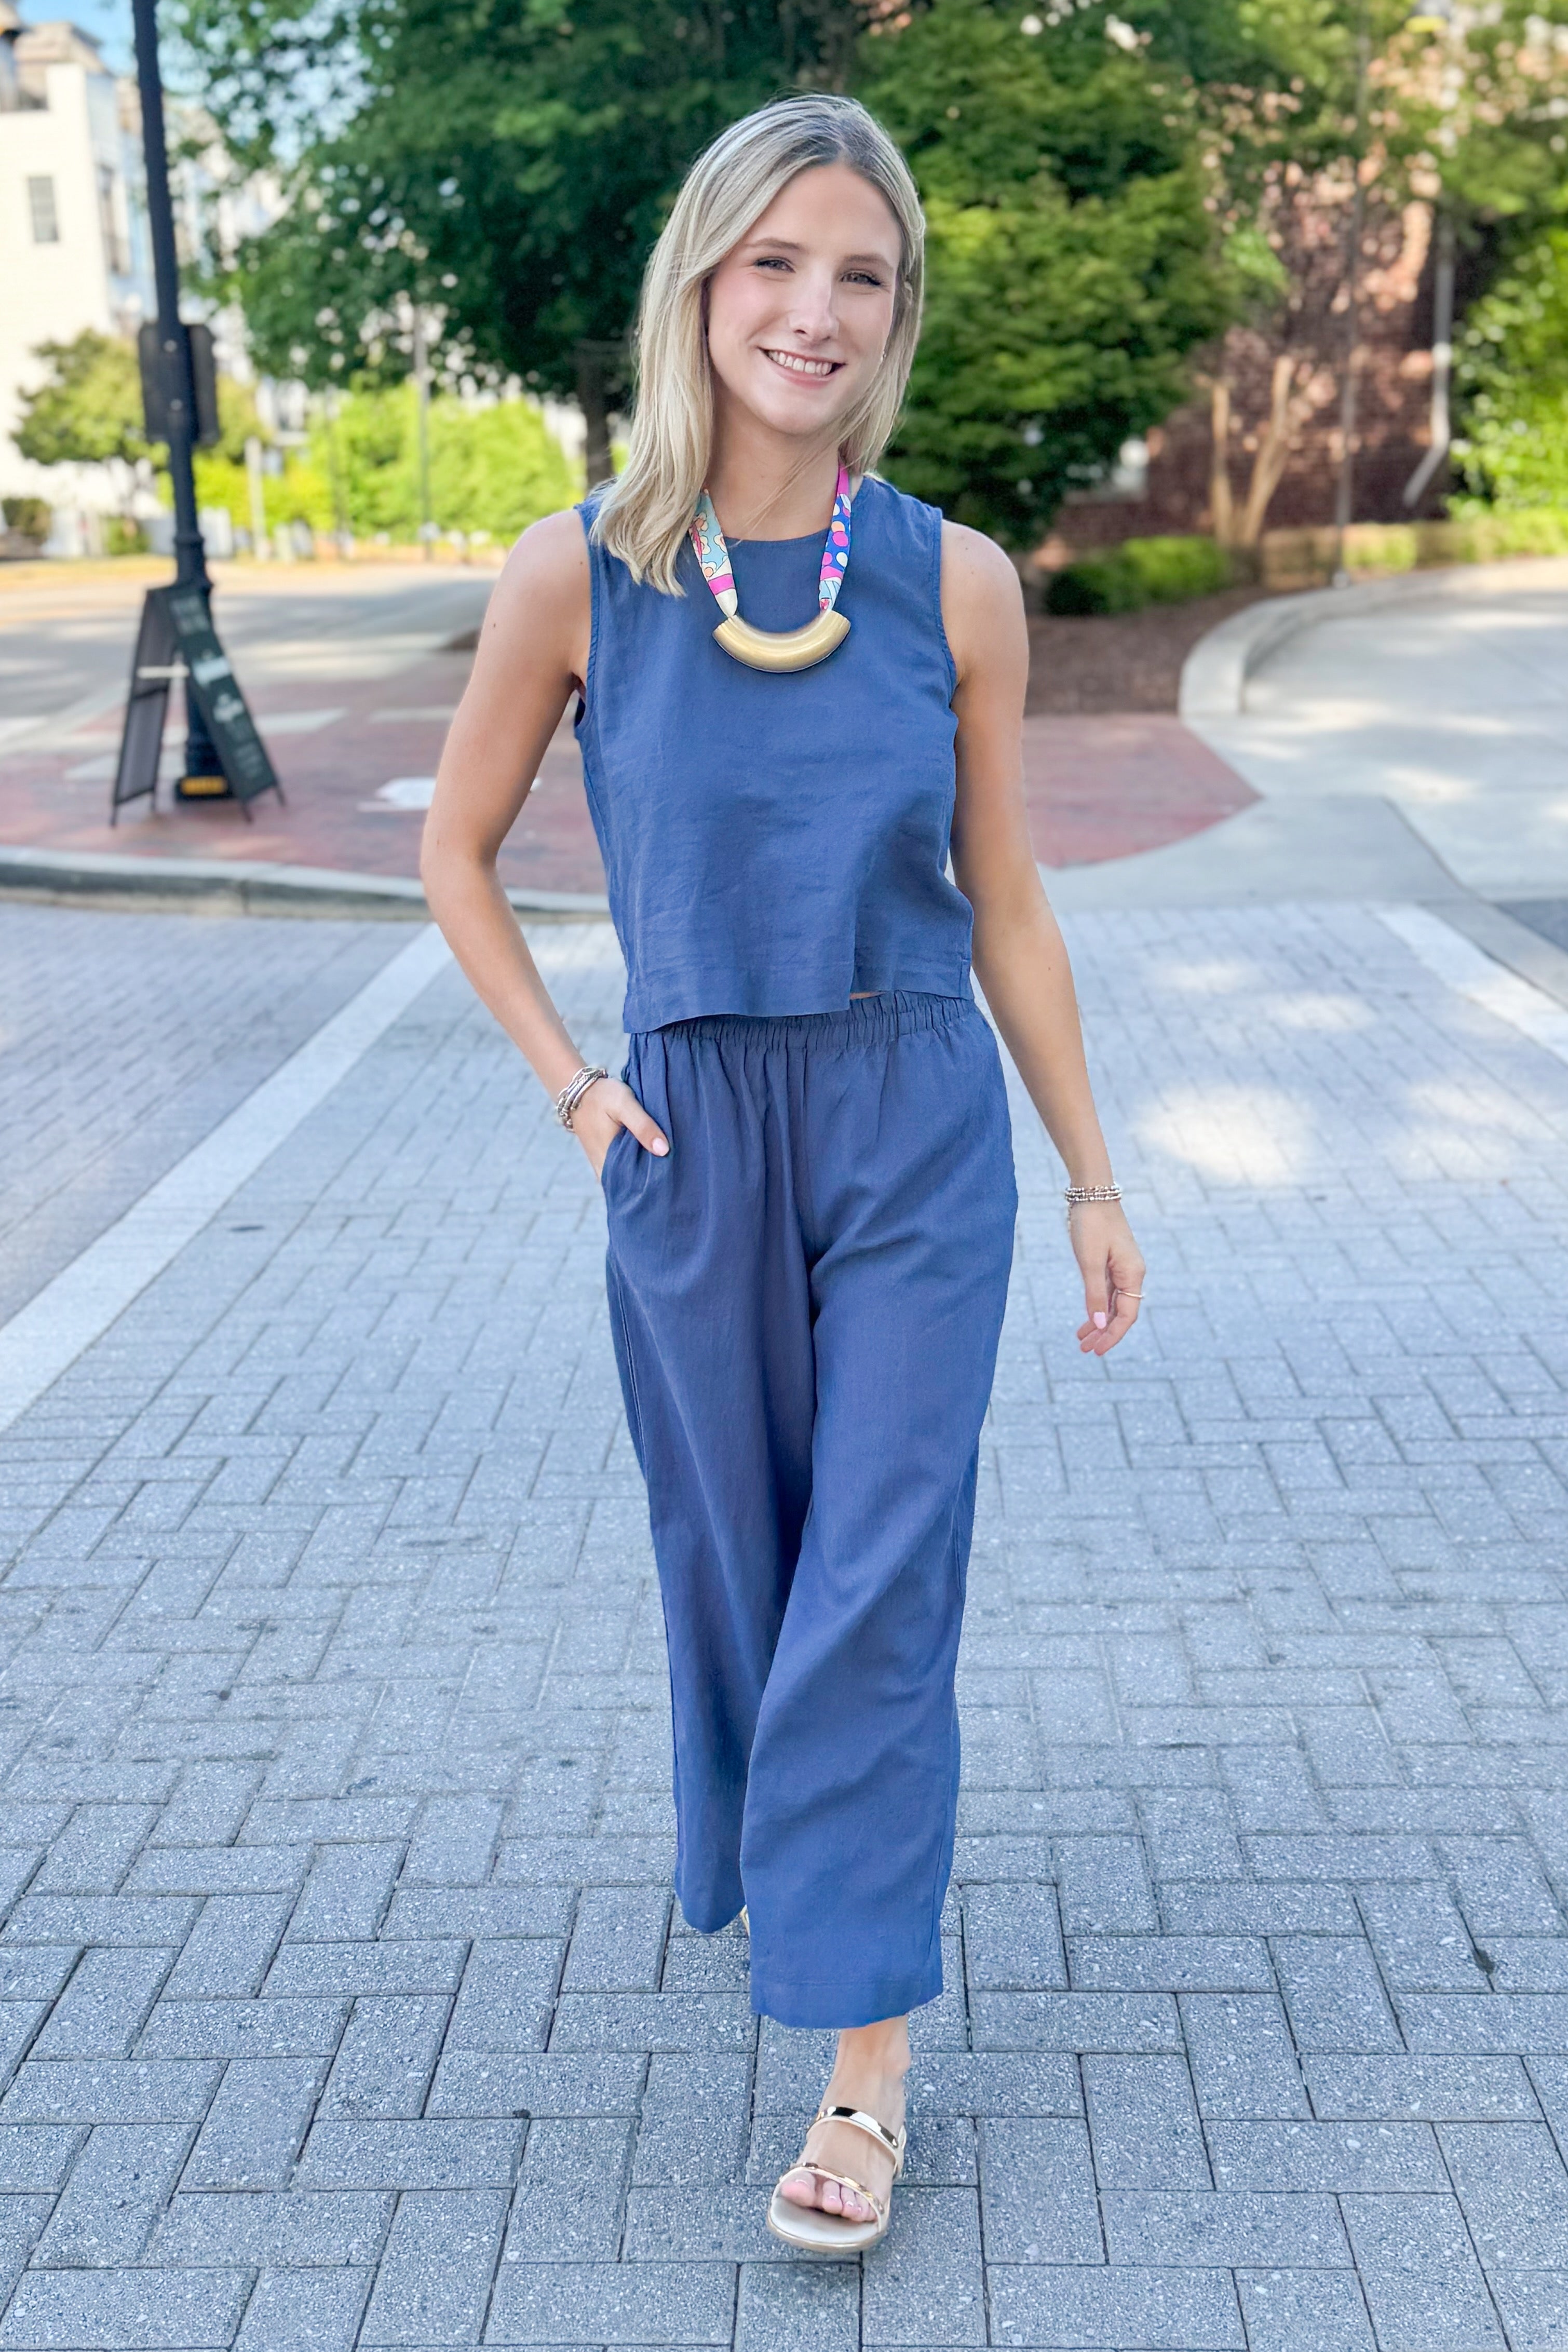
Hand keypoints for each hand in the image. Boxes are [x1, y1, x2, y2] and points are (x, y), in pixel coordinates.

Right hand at [570, 1076, 668, 1179]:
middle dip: (655, 1178)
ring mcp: (605, 1167)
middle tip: (676, 1167)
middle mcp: (604, 1171)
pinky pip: (626, 1168)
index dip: (656, 1183)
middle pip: (635, 1185)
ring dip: (648, 1170)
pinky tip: (653, 1153)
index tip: (674, 1175)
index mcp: (608, 1164)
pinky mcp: (606, 1160)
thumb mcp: (624, 1104)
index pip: (636, 1187)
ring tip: (668, 1159)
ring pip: (631, 1177)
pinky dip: (640, 1162)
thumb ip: (643, 1126)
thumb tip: (663, 1150)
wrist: (579, 1091)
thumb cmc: (602, 1096)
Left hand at [1070, 1200, 1143, 1355]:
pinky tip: (1087, 1319)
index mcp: (1133, 1274)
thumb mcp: (1090, 1262)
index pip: (1127, 1316)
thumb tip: (1100, 1325)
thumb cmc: (1091, 1225)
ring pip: (1113, 1304)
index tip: (1096, 1351)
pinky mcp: (1111, 1263)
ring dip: (1098, 1323)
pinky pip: (1107, 1293)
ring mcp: (1122, 1268)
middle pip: (1121, 1313)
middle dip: (1104, 1333)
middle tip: (1084, 1350)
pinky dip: (1097, 1307)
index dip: (1112, 1335)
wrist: (1092, 1193)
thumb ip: (1095, 1295)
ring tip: (1081, 1340)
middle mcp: (1132, 1274)